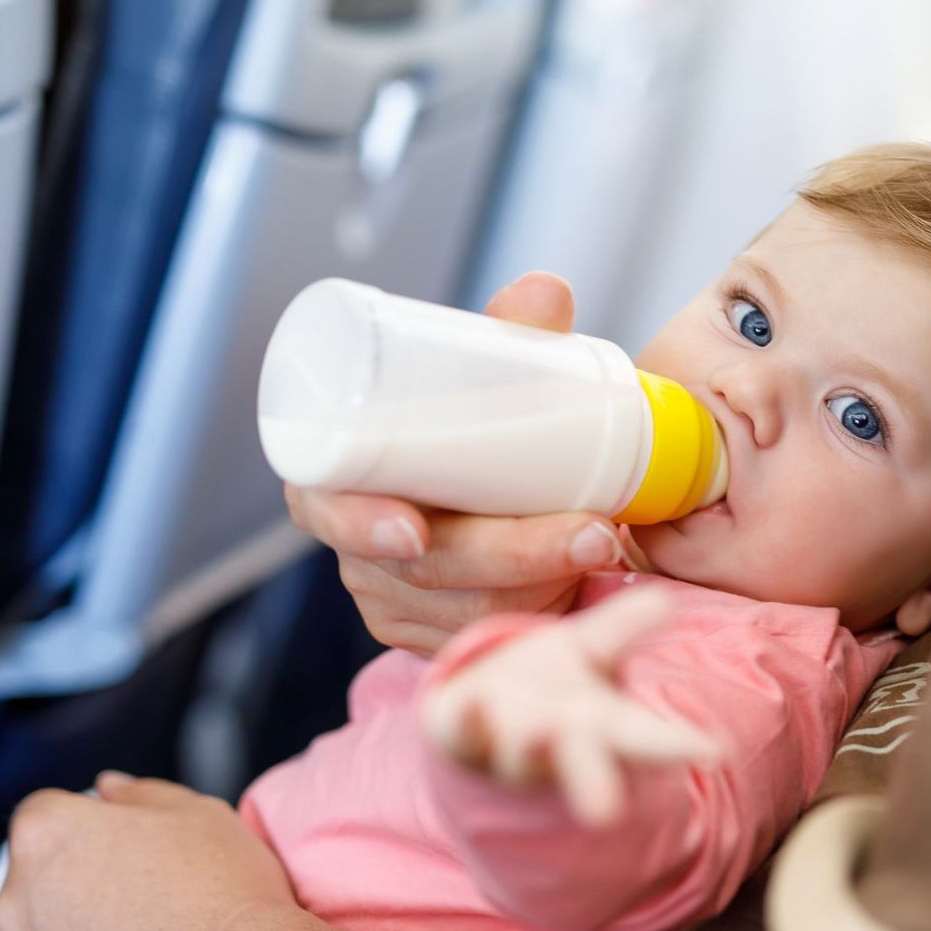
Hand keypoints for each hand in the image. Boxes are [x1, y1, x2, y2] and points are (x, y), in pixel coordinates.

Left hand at [0, 774, 299, 930]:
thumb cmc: (222, 890)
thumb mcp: (197, 812)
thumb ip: (139, 793)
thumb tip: (106, 789)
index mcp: (47, 835)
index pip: (48, 815)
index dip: (92, 828)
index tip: (132, 850)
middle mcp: (15, 900)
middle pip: (37, 880)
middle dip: (78, 883)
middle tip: (146, 899)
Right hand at [284, 273, 626, 655]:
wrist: (478, 481)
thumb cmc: (466, 426)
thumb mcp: (480, 381)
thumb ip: (511, 338)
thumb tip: (547, 291)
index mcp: (336, 477)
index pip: (326, 507)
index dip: (362, 522)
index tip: (414, 528)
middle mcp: (355, 547)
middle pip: (421, 570)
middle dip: (511, 556)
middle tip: (592, 530)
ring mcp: (391, 598)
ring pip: (462, 611)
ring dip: (538, 586)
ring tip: (604, 544)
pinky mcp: (432, 634)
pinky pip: (482, 638)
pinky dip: (535, 615)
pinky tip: (579, 592)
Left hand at [422, 586, 722, 824]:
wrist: (474, 713)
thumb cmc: (548, 685)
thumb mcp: (590, 653)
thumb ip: (624, 628)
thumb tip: (666, 598)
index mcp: (600, 727)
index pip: (645, 738)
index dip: (679, 745)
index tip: (711, 752)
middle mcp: (555, 745)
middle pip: (582, 763)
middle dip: (595, 782)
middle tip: (606, 809)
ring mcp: (504, 742)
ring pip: (523, 751)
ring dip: (532, 746)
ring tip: (542, 732)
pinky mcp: (457, 731)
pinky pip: (461, 729)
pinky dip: (470, 720)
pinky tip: (474, 703)